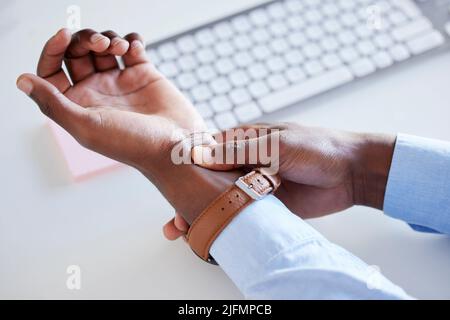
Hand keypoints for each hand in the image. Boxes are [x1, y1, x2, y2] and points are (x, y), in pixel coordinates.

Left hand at [17, 28, 205, 170]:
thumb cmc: (132, 143)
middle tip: (101, 44)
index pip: (52, 70)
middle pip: (78, 53)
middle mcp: (98, 91)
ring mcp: (121, 82)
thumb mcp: (85, 126)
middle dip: (85, 40)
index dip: (53, 49)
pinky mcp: (144, 74)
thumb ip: (52, 103)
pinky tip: (135, 48)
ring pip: (104, 47)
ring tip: (120, 48)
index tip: (64, 36)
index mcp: (79, 104)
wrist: (176, 146)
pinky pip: (132, 47)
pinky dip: (132, 40)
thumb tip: (21, 80)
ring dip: (108, 38)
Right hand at [164, 123, 395, 239]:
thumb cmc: (317, 148)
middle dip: (190, 198)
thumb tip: (199, 155)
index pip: (206, 155)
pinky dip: (226, 224)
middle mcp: (244, 164)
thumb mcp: (277, 145)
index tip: (170, 187)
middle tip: (175, 220)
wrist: (351, 173)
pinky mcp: (265, 206)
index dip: (186, 171)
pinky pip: (241, 215)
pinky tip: (212, 235)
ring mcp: (253, 187)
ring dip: (204, 214)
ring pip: (221, 201)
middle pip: (209, 182)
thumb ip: (240, 150)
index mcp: (244, 141)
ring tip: (185, 232)